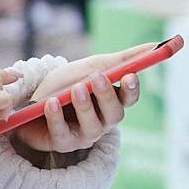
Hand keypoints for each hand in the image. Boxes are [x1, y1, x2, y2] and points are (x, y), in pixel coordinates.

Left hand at [9, 46, 146, 156]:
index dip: (132, 89)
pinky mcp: (62, 143)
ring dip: (85, 106)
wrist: (32, 100)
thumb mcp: (94, 66)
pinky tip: (51, 102)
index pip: (130, 98)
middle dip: (107, 96)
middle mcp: (103, 121)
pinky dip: (56, 117)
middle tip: (97, 77)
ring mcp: (84, 135)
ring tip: (76, 88)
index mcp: (113, 101)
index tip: (129, 75)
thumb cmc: (68, 84)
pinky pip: (62, 132)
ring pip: (93, 126)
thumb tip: (156, 45)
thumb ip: (123, 59)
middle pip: (115, 114)